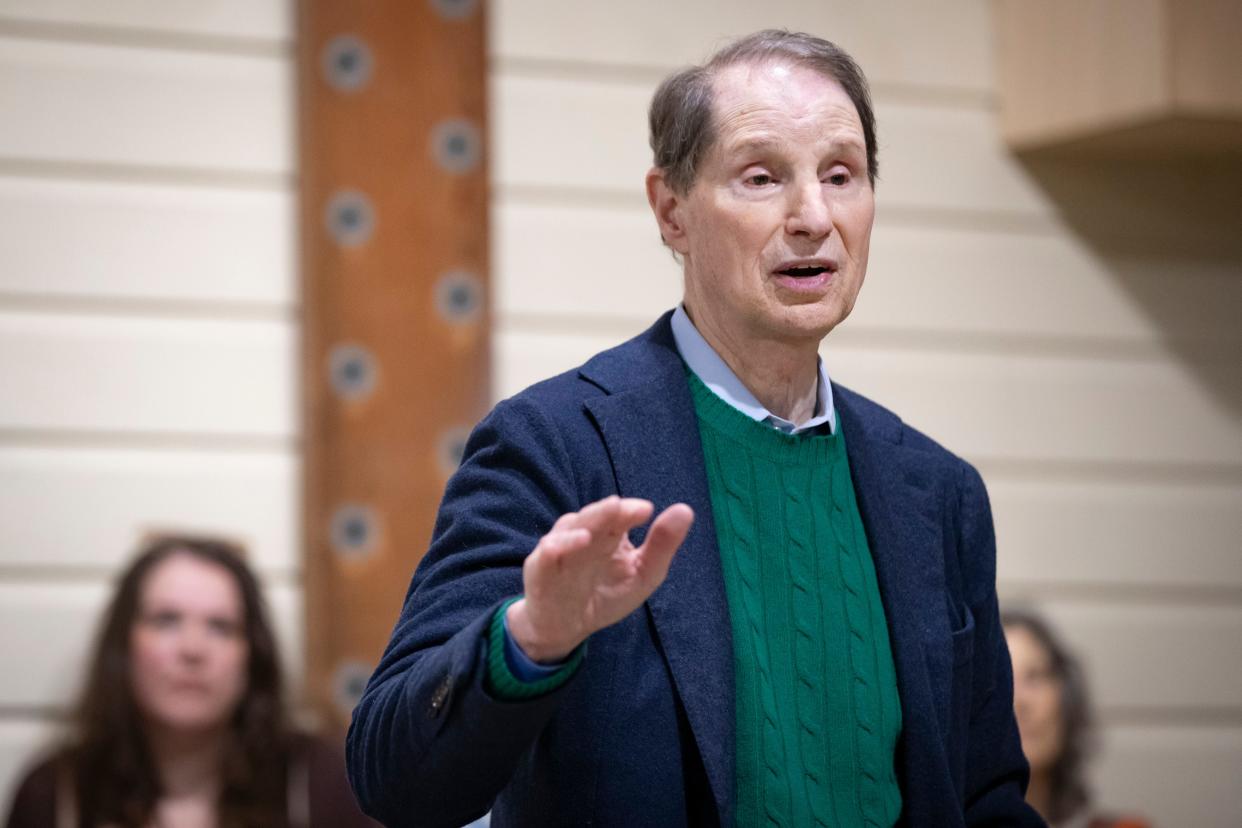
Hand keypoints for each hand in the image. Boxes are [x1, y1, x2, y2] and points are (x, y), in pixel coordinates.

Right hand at [506, 496, 693, 662]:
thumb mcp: (643, 574)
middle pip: (594, 517)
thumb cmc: (607, 594)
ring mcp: (561, 549)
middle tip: (620, 506)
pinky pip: (548, 554)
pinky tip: (578, 541)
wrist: (568, 626)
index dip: (629, 511)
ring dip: (585, 523)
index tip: (646, 510)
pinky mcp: (541, 568)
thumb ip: (662, 546)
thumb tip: (685, 510)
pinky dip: (561, 545)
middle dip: (606, 511)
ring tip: (600, 520)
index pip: (619, 515)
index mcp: (609, 533)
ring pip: (569, 528)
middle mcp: (584, 534)